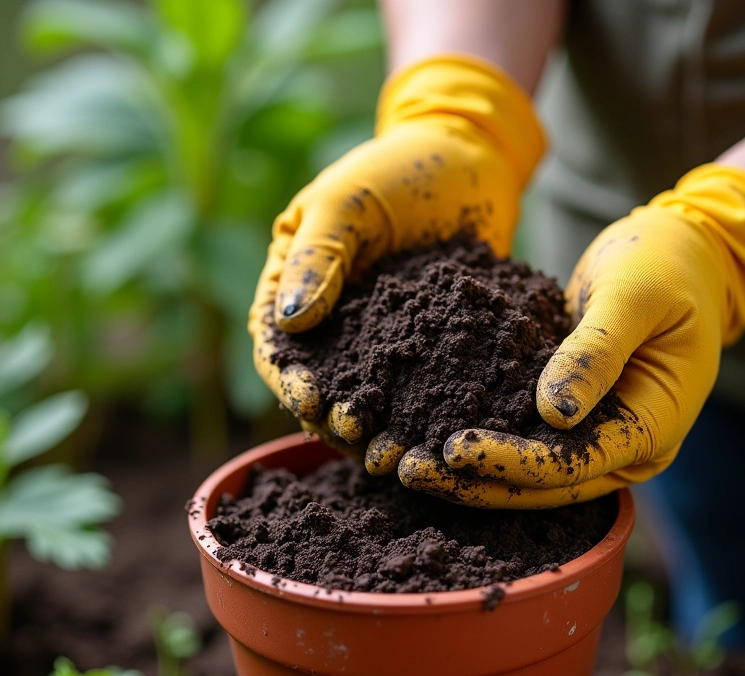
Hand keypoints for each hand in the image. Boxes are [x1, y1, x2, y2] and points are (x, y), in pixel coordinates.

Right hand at [248, 54, 544, 435]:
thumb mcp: (347, 203)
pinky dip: (420, 410)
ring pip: (366, 395)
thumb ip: (318, 257)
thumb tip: (290, 321)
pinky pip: (416, 384)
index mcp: (295, 286)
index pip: (277, 345)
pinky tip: (436, 430)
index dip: (289, 379)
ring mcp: (379, 336)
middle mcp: (332, 321)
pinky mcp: (424, 342)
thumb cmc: (396, 168)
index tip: (312, 401)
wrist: (465, 157)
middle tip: (356, 434)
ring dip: (375, 426)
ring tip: (395, 449)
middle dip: (332, 415)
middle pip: (320, 383)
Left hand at [399, 164, 744, 506]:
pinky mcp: (567, 413)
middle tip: (409, 470)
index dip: (513, 463)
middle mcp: (620, 445)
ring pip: (524, 470)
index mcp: (651, 428)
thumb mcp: (635, 298)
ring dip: (467, 470)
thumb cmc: (666, 266)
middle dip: (475, 481)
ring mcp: (593, 433)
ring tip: (406, 461)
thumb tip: (554, 413)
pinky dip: (478, 434)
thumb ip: (597, 352)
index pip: (573, 465)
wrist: (680, 254)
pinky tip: (426, 429)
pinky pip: (518, 433)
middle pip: (541, 484)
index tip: (454, 449)